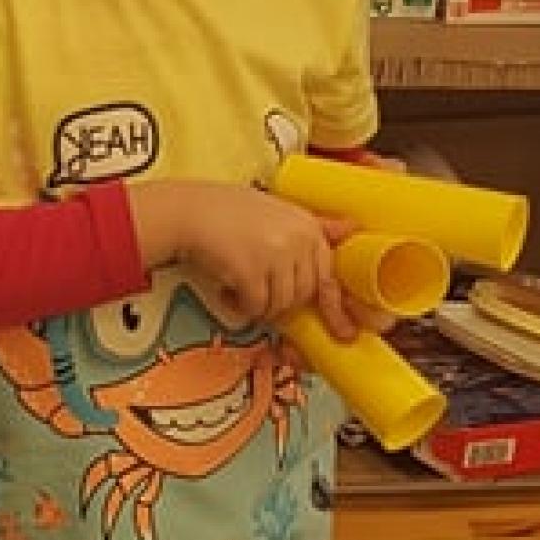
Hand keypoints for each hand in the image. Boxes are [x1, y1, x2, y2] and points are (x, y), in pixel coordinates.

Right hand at [152, 181, 356, 337]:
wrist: (188, 211)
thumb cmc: (227, 211)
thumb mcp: (277, 210)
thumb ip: (313, 225)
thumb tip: (351, 229)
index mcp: (307, 225)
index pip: (329, 274)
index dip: (332, 305)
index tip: (342, 330)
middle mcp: (297, 239)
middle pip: (303, 294)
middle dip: (282, 301)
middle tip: (258, 292)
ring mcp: (276, 255)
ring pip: (281, 305)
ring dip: (260, 305)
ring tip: (239, 287)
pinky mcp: (251, 271)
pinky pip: (257, 307)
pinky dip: (241, 306)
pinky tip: (228, 289)